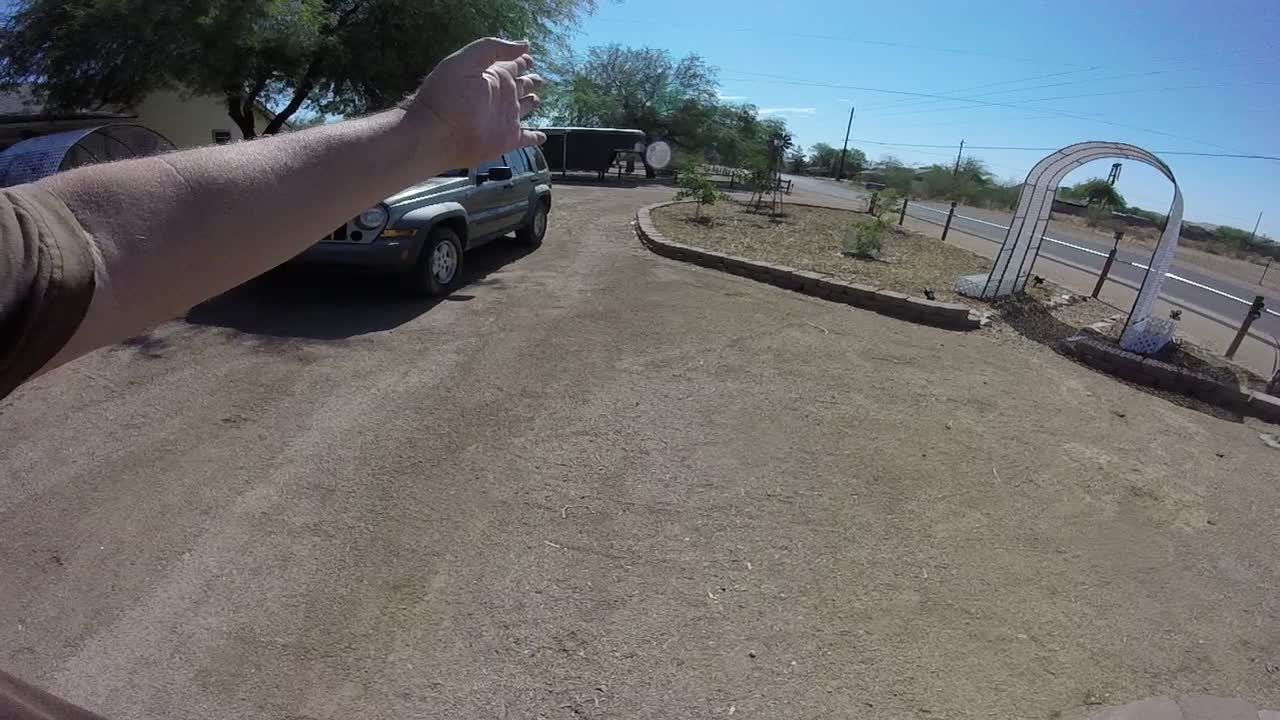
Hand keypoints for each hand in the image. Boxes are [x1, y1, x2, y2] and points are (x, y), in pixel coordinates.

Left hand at [403, 37, 545, 169]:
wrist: (438, 133)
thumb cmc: (448, 95)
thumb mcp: (467, 61)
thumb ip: (494, 49)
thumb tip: (524, 45)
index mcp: (492, 76)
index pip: (512, 64)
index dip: (521, 59)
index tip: (529, 56)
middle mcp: (501, 96)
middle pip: (521, 85)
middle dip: (530, 80)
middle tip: (539, 78)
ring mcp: (505, 118)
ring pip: (525, 108)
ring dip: (531, 103)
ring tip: (537, 99)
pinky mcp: (508, 140)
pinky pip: (527, 138)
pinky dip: (535, 138)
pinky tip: (542, 137)